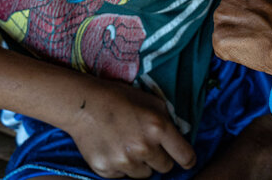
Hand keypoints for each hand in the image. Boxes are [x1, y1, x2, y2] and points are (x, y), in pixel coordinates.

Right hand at [65, 77, 195, 177]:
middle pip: (165, 167)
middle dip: (160, 157)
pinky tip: (113, 148)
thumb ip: (169, 119)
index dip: (187, 159)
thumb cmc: (120, 98)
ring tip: (127, 144)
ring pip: (144, 174)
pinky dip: (121, 166)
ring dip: (140, 163)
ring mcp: (124, 162)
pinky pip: (123, 175)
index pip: (185, 156)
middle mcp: (143, 148)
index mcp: (158, 128)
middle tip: (147, 144)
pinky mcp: (107, 170)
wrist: (84, 104)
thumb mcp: (151, 101)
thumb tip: (180, 136)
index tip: (186, 160)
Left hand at [212, 0, 271, 74]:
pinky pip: (223, 44)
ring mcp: (224, 14)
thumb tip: (258, 4)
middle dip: (244, 15)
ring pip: (226, 25)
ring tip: (266, 40)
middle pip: (230, 3)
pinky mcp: (220, 38)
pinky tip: (256, 50)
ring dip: (241, 34)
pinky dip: (236, 50)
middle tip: (268, 26)